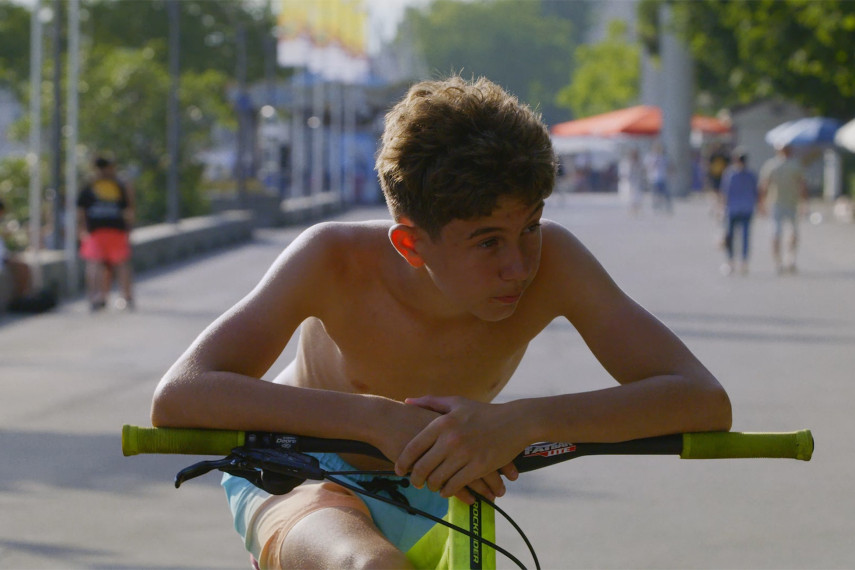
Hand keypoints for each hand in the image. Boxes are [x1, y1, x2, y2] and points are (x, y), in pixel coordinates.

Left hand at [394, 396, 520, 503]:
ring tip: (431, 486)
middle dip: (415, 479)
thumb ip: (430, 402)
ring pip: (438, 479)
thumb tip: (407, 401)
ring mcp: (465, 454)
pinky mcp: (479, 467)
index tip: (399, 470)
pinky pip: (456, 485)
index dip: (403, 462)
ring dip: (432, 486)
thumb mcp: (456, 402)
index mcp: (442, 423)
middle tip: (414, 482)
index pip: (414, 448)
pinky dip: (448, 490)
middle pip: (423, 467)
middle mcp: (451, 439)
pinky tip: (446, 490)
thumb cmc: (483, 412)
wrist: (515, 421)